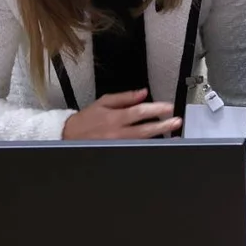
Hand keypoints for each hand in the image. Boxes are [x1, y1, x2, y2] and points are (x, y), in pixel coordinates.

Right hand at [61, 89, 181, 138]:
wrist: (67, 137)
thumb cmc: (86, 120)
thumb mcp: (103, 103)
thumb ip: (125, 97)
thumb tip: (143, 92)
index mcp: (114, 117)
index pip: (139, 111)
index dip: (156, 109)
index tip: (169, 107)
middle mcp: (117, 133)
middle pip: (144, 129)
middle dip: (163, 125)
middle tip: (177, 121)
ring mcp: (118, 145)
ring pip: (142, 142)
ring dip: (159, 138)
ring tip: (173, 135)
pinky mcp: (117, 153)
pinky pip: (136, 150)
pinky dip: (148, 147)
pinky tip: (158, 145)